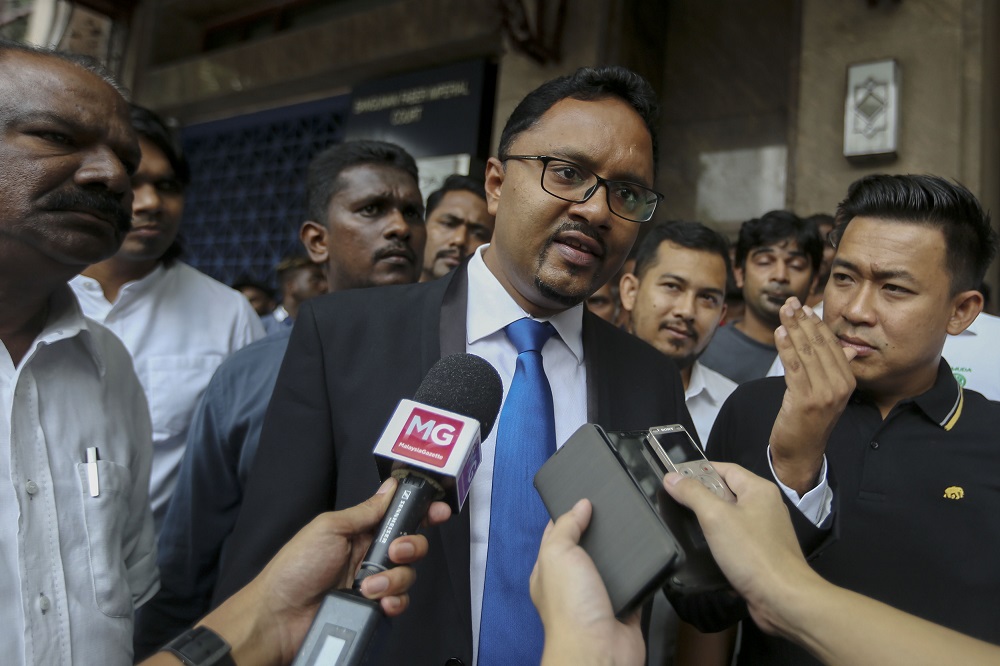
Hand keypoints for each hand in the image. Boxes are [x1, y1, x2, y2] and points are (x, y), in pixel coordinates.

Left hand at [201, 478, 451, 665]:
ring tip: (368, 586)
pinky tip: (378, 603)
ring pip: (407, 575)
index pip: (398, 516)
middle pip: (411, 545)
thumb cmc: (296, 566)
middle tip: (395, 551)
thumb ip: (365, 511)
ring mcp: (373, 584)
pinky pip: (399, 603)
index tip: (439, 510)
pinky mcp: (373, 610)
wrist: (277, 617)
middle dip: (411, 546)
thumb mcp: (329, 528)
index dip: (421, 512)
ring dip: (394, 578)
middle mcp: (370, 555)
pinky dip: (394, 602)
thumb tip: (391, 486)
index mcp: (360, 531)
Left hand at [530, 499, 644, 665]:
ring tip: (635, 527)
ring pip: (613, 565)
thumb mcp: (558, 554)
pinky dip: (643, 573)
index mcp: (549, 571)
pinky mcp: (625, 606)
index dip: (569, 516)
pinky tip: (649, 556)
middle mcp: (573, 583)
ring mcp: (599, 595)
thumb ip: (566, 527)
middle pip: (587, 548)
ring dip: (623, 552)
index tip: (585, 497)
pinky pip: (637, 584)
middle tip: (616, 509)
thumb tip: (580, 505)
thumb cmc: (570, 607)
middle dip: (599, 531)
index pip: (557, 535)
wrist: (598, 649)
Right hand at [662, 463, 820, 634]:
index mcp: (759, 489)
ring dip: (709, 520)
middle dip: (701, 495)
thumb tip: (672, 477)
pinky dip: (720, 539)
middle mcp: (766, 505)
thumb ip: (692, 494)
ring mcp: (766, 531)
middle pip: (728, 492)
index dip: (699, 470)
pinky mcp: (763, 553)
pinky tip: (704, 547)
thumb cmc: (751, 552)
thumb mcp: (716, 517)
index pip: (725, 469)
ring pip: (731, 516)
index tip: (675, 477)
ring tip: (683, 523)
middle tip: (674, 501)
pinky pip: (737, 537)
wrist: (784, 598)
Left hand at [769, 297, 855, 492]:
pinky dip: (786, 347)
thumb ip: (837, 369)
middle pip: (820, 344)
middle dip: (803, 320)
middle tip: (790, 302)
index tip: (805, 306)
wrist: (801, 452)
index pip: (832, 344)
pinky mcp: (805, 400)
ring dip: (793, 328)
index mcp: (848, 381)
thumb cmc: (810, 420)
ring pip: (807, 352)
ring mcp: (824, 394)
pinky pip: (794, 367)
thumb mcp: (829, 393)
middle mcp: (840, 386)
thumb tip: (850, 349)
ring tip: (783, 311)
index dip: (817, 323)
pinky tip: (779, 333)